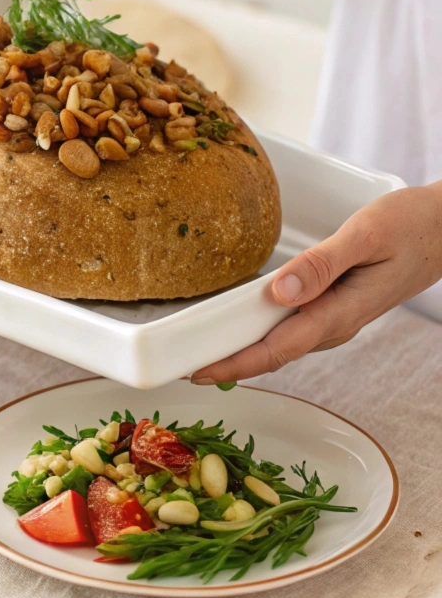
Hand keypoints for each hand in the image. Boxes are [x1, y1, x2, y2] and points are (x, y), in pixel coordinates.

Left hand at [192, 183, 441, 383]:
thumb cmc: (411, 226)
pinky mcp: (335, 307)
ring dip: (244, 351)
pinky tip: (241, 326)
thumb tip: (278, 291)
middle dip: (230, 365)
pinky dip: (262, 332)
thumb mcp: (365, 236)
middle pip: (274, 353)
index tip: (199, 371)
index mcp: (340, 312)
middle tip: (184, 367)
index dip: (236, 364)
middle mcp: (336, 324)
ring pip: (282, 343)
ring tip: (202, 351)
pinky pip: (292, 327)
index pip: (278, 349)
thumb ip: (322, 265)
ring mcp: (336, 318)